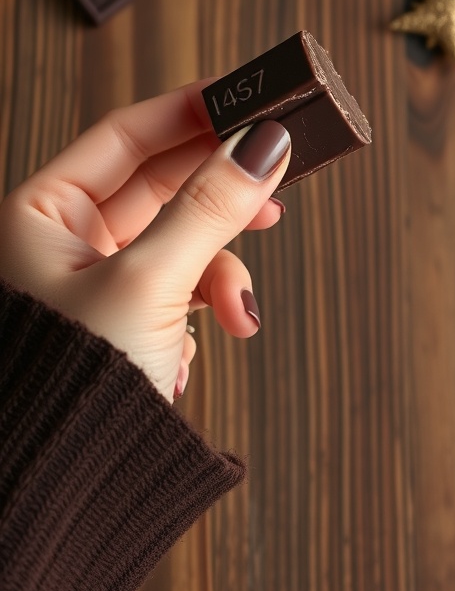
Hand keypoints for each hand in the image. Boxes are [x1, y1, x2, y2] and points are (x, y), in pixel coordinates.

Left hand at [0, 82, 290, 401]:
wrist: (61, 491)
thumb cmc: (72, 387)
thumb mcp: (150, 283)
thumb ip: (209, 208)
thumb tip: (264, 143)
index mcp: (44, 212)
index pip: (126, 134)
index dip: (189, 112)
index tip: (247, 98)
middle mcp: (67, 239)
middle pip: (162, 185)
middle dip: (221, 193)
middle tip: (275, 177)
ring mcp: (98, 279)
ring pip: (183, 241)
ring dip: (222, 273)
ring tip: (239, 312)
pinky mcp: (128, 318)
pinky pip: (182, 288)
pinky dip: (203, 311)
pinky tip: (190, 355)